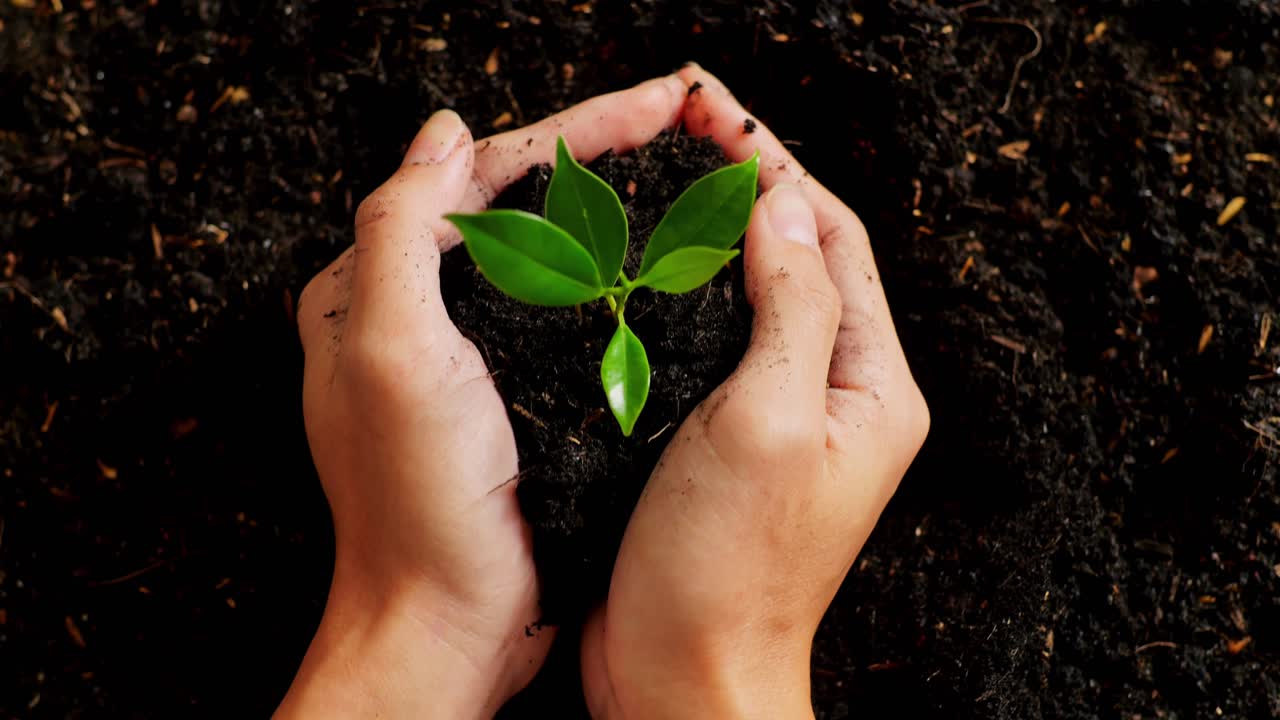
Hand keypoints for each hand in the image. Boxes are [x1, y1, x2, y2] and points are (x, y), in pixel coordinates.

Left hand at [278, 75, 687, 719]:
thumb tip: (445, 133)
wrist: (448, 621)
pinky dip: (615, 277)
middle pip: (519, 205)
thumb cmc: (415, 499)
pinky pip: (567, 311)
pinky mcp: (513, 396)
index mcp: (373, 287)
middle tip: (689, 120)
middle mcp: (416, 312)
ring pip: (548, 253)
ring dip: (616, 208)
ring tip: (690, 174)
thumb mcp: (390, 352)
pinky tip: (666, 263)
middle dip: (604, 154)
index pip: (480, 175)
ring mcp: (468, 354)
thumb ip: (399, 229)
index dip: (576, 129)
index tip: (659, 104)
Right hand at [581, 66, 929, 718]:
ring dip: (709, 236)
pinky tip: (634, 271)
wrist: (686, 678)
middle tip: (678, 126)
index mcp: (870, 385)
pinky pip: (711, 346)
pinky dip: (678, 297)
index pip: (832, 238)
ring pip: (752, 297)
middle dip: (744, 186)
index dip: (773, 163)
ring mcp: (780, 420)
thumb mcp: (769, 419)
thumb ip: (789, 306)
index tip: (712, 108)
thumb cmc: (730, 568)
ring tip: (655, 180)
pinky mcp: (725, 444)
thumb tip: (780, 201)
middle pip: (798, 257)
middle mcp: (835, 395)